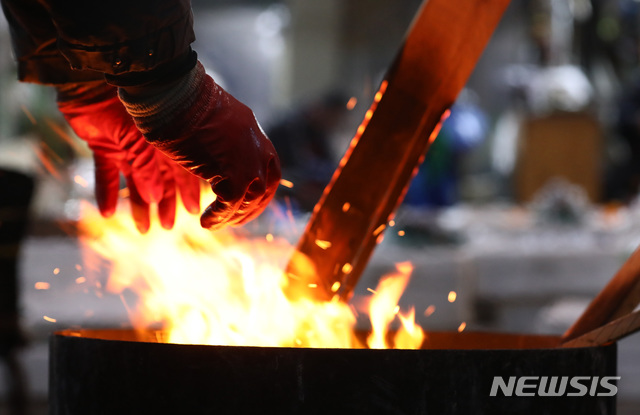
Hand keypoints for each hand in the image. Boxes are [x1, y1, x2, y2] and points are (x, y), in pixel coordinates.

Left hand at [57, 85, 199, 231]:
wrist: (96, 80)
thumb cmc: (135, 103)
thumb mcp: (146, 140)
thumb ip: (149, 170)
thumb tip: (155, 197)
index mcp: (169, 141)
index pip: (183, 173)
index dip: (188, 193)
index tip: (194, 211)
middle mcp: (149, 147)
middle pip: (159, 183)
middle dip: (164, 205)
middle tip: (168, 227)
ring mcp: (125, 147)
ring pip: (134, 183)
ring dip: (138, 206)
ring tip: (143, 229)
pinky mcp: (101, 146)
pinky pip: (103, 174)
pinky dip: (105, 193)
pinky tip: (106, 213)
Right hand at [125, 62, 280, 229]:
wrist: (172, 93)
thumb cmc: (178, 101)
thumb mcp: (209, 120)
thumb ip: (220, 137)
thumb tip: (213, 150)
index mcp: (253, 130)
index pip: (270, 166)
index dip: (261, 187)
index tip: (247, 200)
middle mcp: (257, 145)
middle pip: (267, 185)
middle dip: (253, 207)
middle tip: (234, 220)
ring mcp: (248, 159)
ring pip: (250, 198)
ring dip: (234, 215)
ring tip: (216, 223)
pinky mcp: (232, 172)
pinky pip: (230, 204)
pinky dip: (219, 216)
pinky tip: (206, 221)